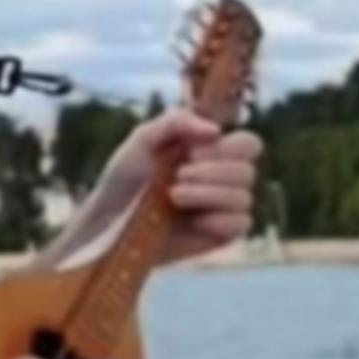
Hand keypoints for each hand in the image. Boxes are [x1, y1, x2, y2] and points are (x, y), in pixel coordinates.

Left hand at [87, 109, 261, 265]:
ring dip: (207, 195)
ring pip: (244, 198)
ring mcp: (223, 208)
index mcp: (210, 151)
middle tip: (177, 177)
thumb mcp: (142, 139)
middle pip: (247, 171)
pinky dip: (218, 220)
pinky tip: (193, 220)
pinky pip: (241, 225)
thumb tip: (215, 131)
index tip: (193, 153)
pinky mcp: (221, 235)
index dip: (228, 148)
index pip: (249, 144)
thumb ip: (175, 122)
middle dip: (210, 173)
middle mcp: (223, 178)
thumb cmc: (125, 177)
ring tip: (173, 197)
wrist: (109, 218)